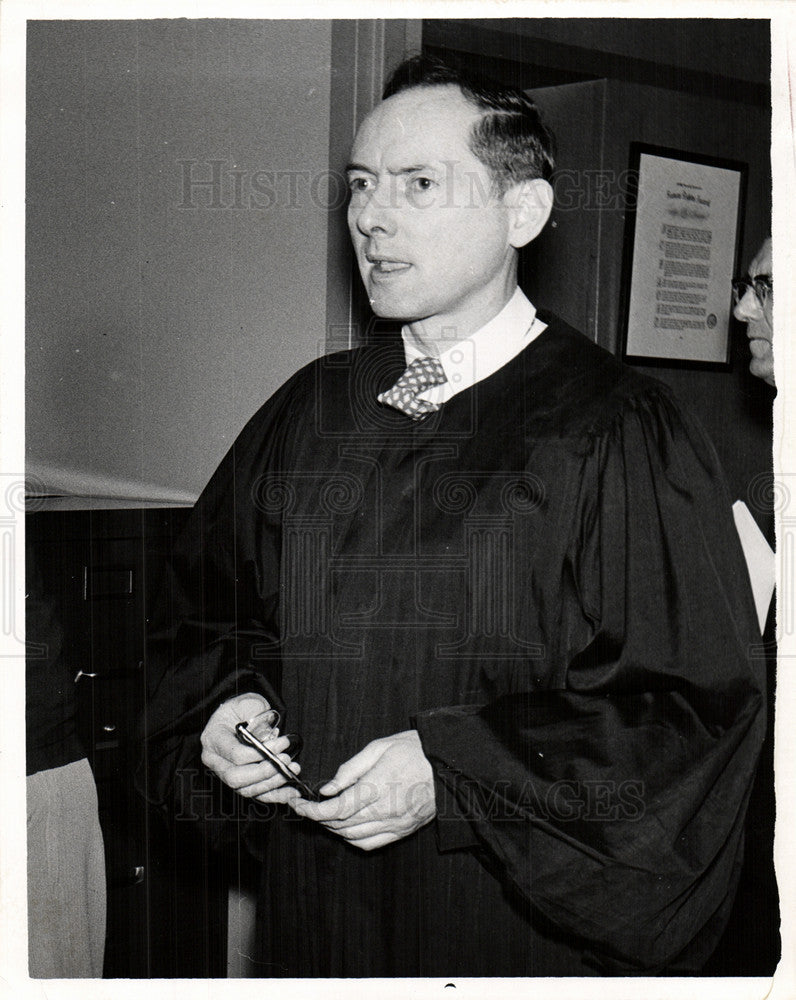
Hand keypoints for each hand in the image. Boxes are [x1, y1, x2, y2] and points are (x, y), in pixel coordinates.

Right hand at [200, 693, 300, 803]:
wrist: (236, 714)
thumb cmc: (241, 708)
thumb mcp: (248, 704)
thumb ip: (258, 720)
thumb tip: (272, 738)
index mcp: (213, 739)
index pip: (235, 755)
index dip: (259, 754)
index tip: (281, 745)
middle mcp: (215, 761)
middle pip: (237, 777)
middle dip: (265, 771)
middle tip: (286, 759)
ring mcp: (224, 774)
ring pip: (246, 789)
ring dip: (273, 783)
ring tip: (293, 770)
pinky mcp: (239, 783)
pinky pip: (256, 795)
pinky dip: (275, 796)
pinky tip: (291, 792)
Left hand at [290, 730, 435, 850]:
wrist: (448, 765)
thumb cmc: (414, 750)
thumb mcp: (379, 747)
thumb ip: (350, 769)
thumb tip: (328, 788)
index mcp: (378, 786)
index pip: (336, 808)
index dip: (312, 811)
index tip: (298, 805)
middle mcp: (385, 810)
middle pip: (340, 824)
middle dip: (318, 818)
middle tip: (306, 806)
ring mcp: (395, 824)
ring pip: (352, 836)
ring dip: (332, 828)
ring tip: (323, 814)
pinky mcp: (402, 831)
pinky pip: (369, 843)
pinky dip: (351, 838)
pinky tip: (345, 827)